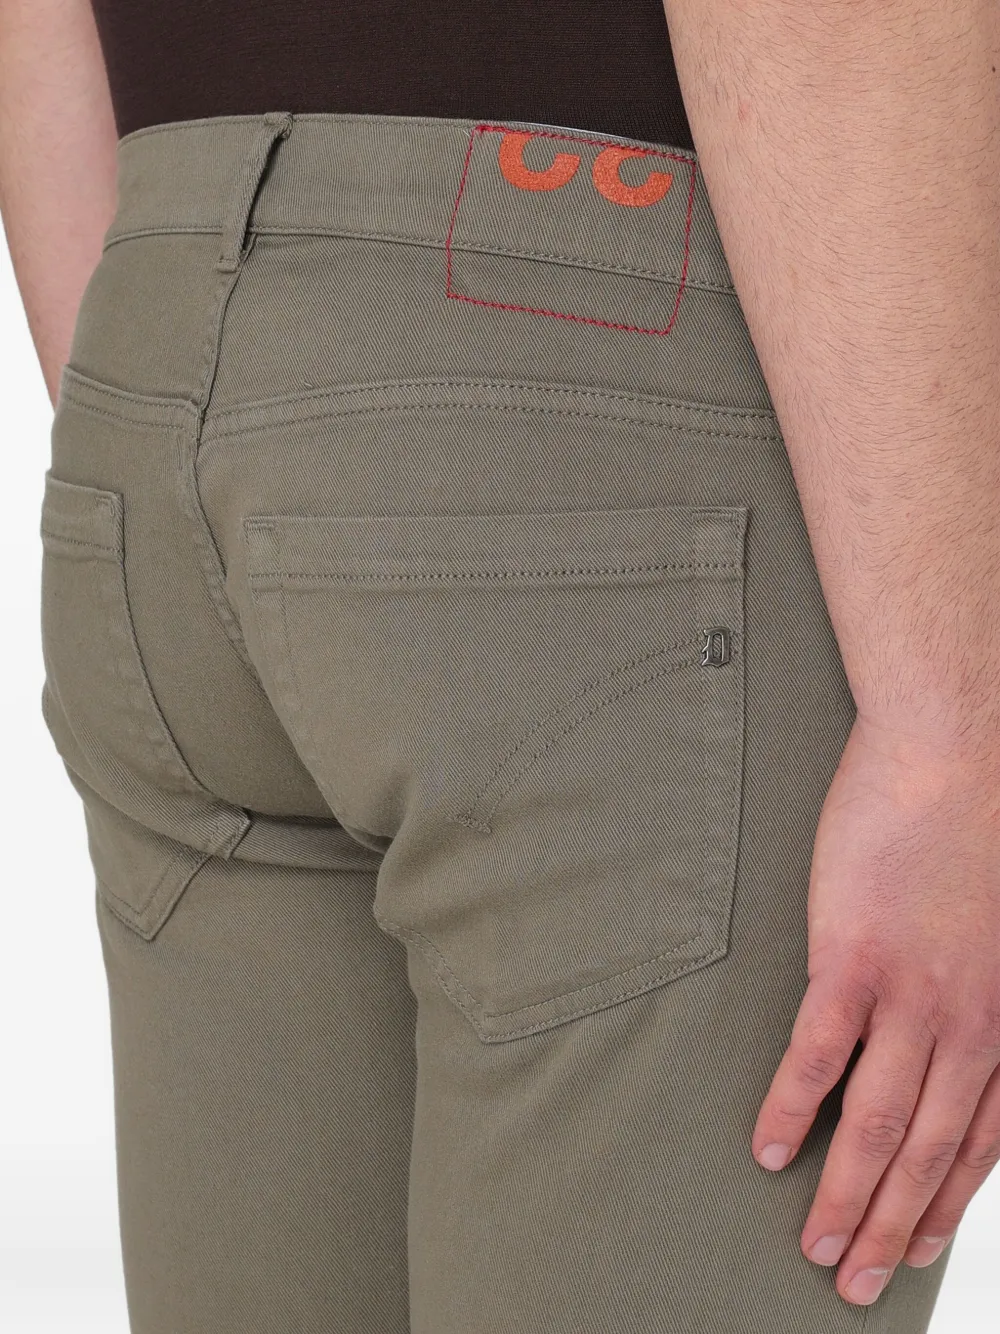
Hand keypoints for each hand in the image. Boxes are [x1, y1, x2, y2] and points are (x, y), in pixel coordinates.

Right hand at [752, 714, 999, 1304]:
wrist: (961, 750)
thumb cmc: (981, 823)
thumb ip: (984, 986)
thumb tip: (953, 1032)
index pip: (979, 1142)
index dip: (943, 1206)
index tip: (915, 1251)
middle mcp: (968, 1024)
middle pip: (926, 1153)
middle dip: (890, 1228)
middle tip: (852, 1283)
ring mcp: (910, 996)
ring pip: (876, 1126)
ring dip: (844, 1199)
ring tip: (813, 1249)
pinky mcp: (852, 960)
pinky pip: (817, 1057)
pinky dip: (789, 1111)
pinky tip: (766, 1149)